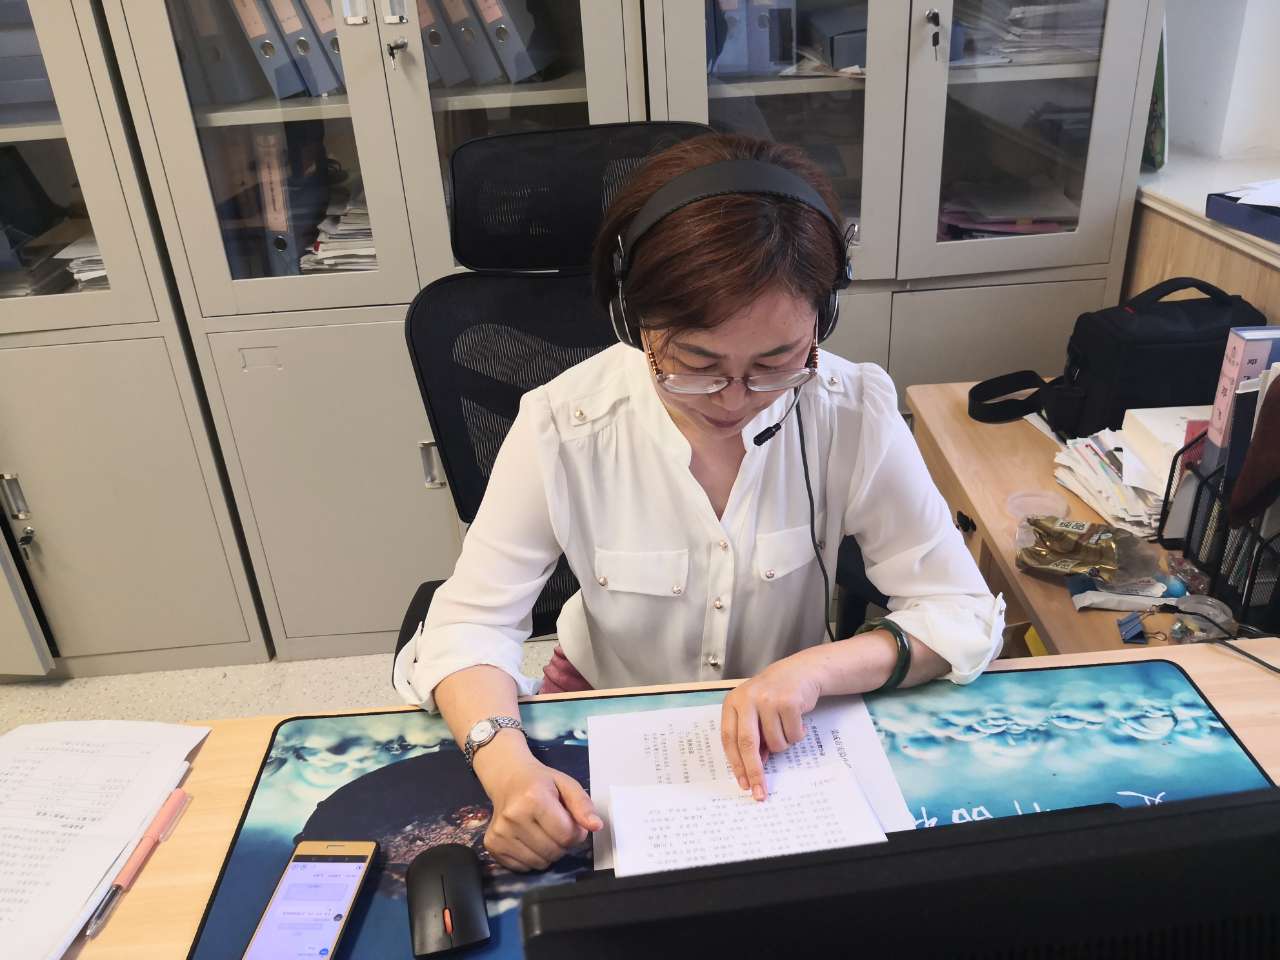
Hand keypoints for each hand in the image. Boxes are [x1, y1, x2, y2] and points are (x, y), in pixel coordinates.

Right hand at [473, 733, 601, 871]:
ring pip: (539, 863)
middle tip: (556, 826)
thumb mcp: (566, 784)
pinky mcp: (492, 845)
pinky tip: (528, 839)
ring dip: (547, 852)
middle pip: (554, 852)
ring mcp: (500, 833)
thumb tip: (596, 826)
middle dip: (562, 843)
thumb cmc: (540, 781)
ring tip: (542, 832)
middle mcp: (513, 817)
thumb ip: (583, 804)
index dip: (576, 832)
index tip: (572, 822)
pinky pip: (522, 868)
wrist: (507, 778)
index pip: (567, 835)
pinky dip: (531, 858)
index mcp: (534, 798)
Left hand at [720, 649, 823, 800]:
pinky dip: (797, 734)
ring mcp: (768, 699)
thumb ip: (751, 736)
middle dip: (755, 771)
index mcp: (733, 702)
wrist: (800, 671)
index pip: (729, 739)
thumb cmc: (773, 696)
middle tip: (760, 792)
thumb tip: (752, 770)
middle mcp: (747, 699)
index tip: (743, 785)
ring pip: (775, 742)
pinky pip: (793, 735)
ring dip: (783, 744)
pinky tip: (798, 720)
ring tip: (786, 728)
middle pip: (747, 744)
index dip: (736, 764)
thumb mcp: (755, 711)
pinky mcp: (788, 701)